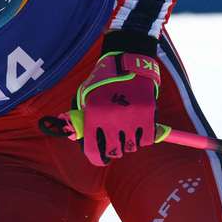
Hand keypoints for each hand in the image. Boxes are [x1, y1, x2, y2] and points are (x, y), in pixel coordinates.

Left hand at [73, 47, 160, 165]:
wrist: (127, 61)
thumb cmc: (102, 80)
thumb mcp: (84, 96)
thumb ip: (80, 117)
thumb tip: (74, 136)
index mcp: (92, 115)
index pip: (93, 150)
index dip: (97, 158)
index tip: (100, 159)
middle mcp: (111, 119)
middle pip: (115, 152)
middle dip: (115, 150)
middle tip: (116, 144)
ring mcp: (131, 117)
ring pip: (132, 147)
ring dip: (130, 143)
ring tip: (128, 131)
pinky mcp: (148, 114)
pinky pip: (147, 139)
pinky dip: (144, 137)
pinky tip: (140, 128)